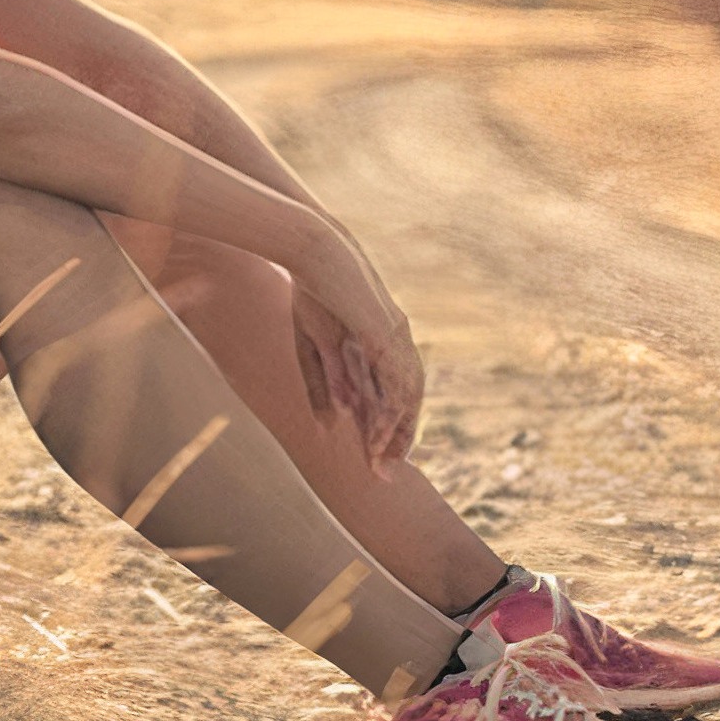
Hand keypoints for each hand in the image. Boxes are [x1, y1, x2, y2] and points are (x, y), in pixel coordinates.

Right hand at [286, 234, 425, 472]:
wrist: (311, 247)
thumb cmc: (311, 288)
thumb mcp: (313, 345)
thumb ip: (323, 384)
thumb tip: (333, 426)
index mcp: (381, 340)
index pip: (394, 391)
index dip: (388, 426)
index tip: (376, 459)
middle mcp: (396, 340)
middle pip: (408, 398)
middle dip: (398, 438)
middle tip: (386, 472)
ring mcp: (395, 335)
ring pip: (407, 394)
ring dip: (396, 431)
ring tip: (381, 461)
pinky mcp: (387, 332)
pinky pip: (395, 381)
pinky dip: (389, 412)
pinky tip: (378, 436)